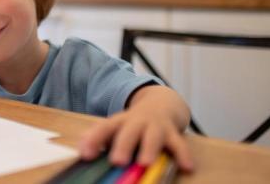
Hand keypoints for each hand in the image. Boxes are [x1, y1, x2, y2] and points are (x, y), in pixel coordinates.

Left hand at [79, 87, 193, 171]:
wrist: (161, 103)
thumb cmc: (133, 124)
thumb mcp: (116, 128)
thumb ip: (100, 139)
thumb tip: (81, 152)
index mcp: (119, 121)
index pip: (103, 128)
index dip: (93, 140)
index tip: (84, 154)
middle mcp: (137, 122)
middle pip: (128, 132)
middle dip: (123, 145)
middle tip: (117, 161)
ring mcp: (156, 126)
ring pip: (153, 136)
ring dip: (149, 149)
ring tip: (146, 162)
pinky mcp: (173, 133)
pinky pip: (179, 144)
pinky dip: (183, 155)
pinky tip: (187, 167)